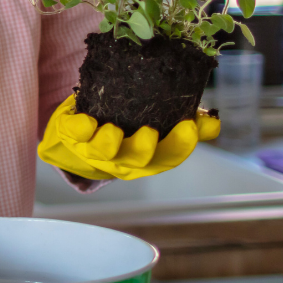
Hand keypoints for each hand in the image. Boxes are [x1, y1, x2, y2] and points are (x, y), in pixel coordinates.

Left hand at [38, 94, 220, 180]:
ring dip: (109, 143)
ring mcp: (94, 150)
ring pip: (104, 153)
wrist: (76, 132)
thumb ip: (187, 126)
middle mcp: (121, 159)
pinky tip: (85, 120)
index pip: (168, 158)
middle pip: (137, 162)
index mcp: (146, 158)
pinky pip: (75, 134)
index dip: (180, 146)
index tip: (190, 126)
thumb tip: (211, 123)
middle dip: (146, 150)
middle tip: (151, 132)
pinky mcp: (71, 134)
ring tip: (114, 130)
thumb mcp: (156, 124)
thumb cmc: (124, 125)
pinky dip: (79, 127)